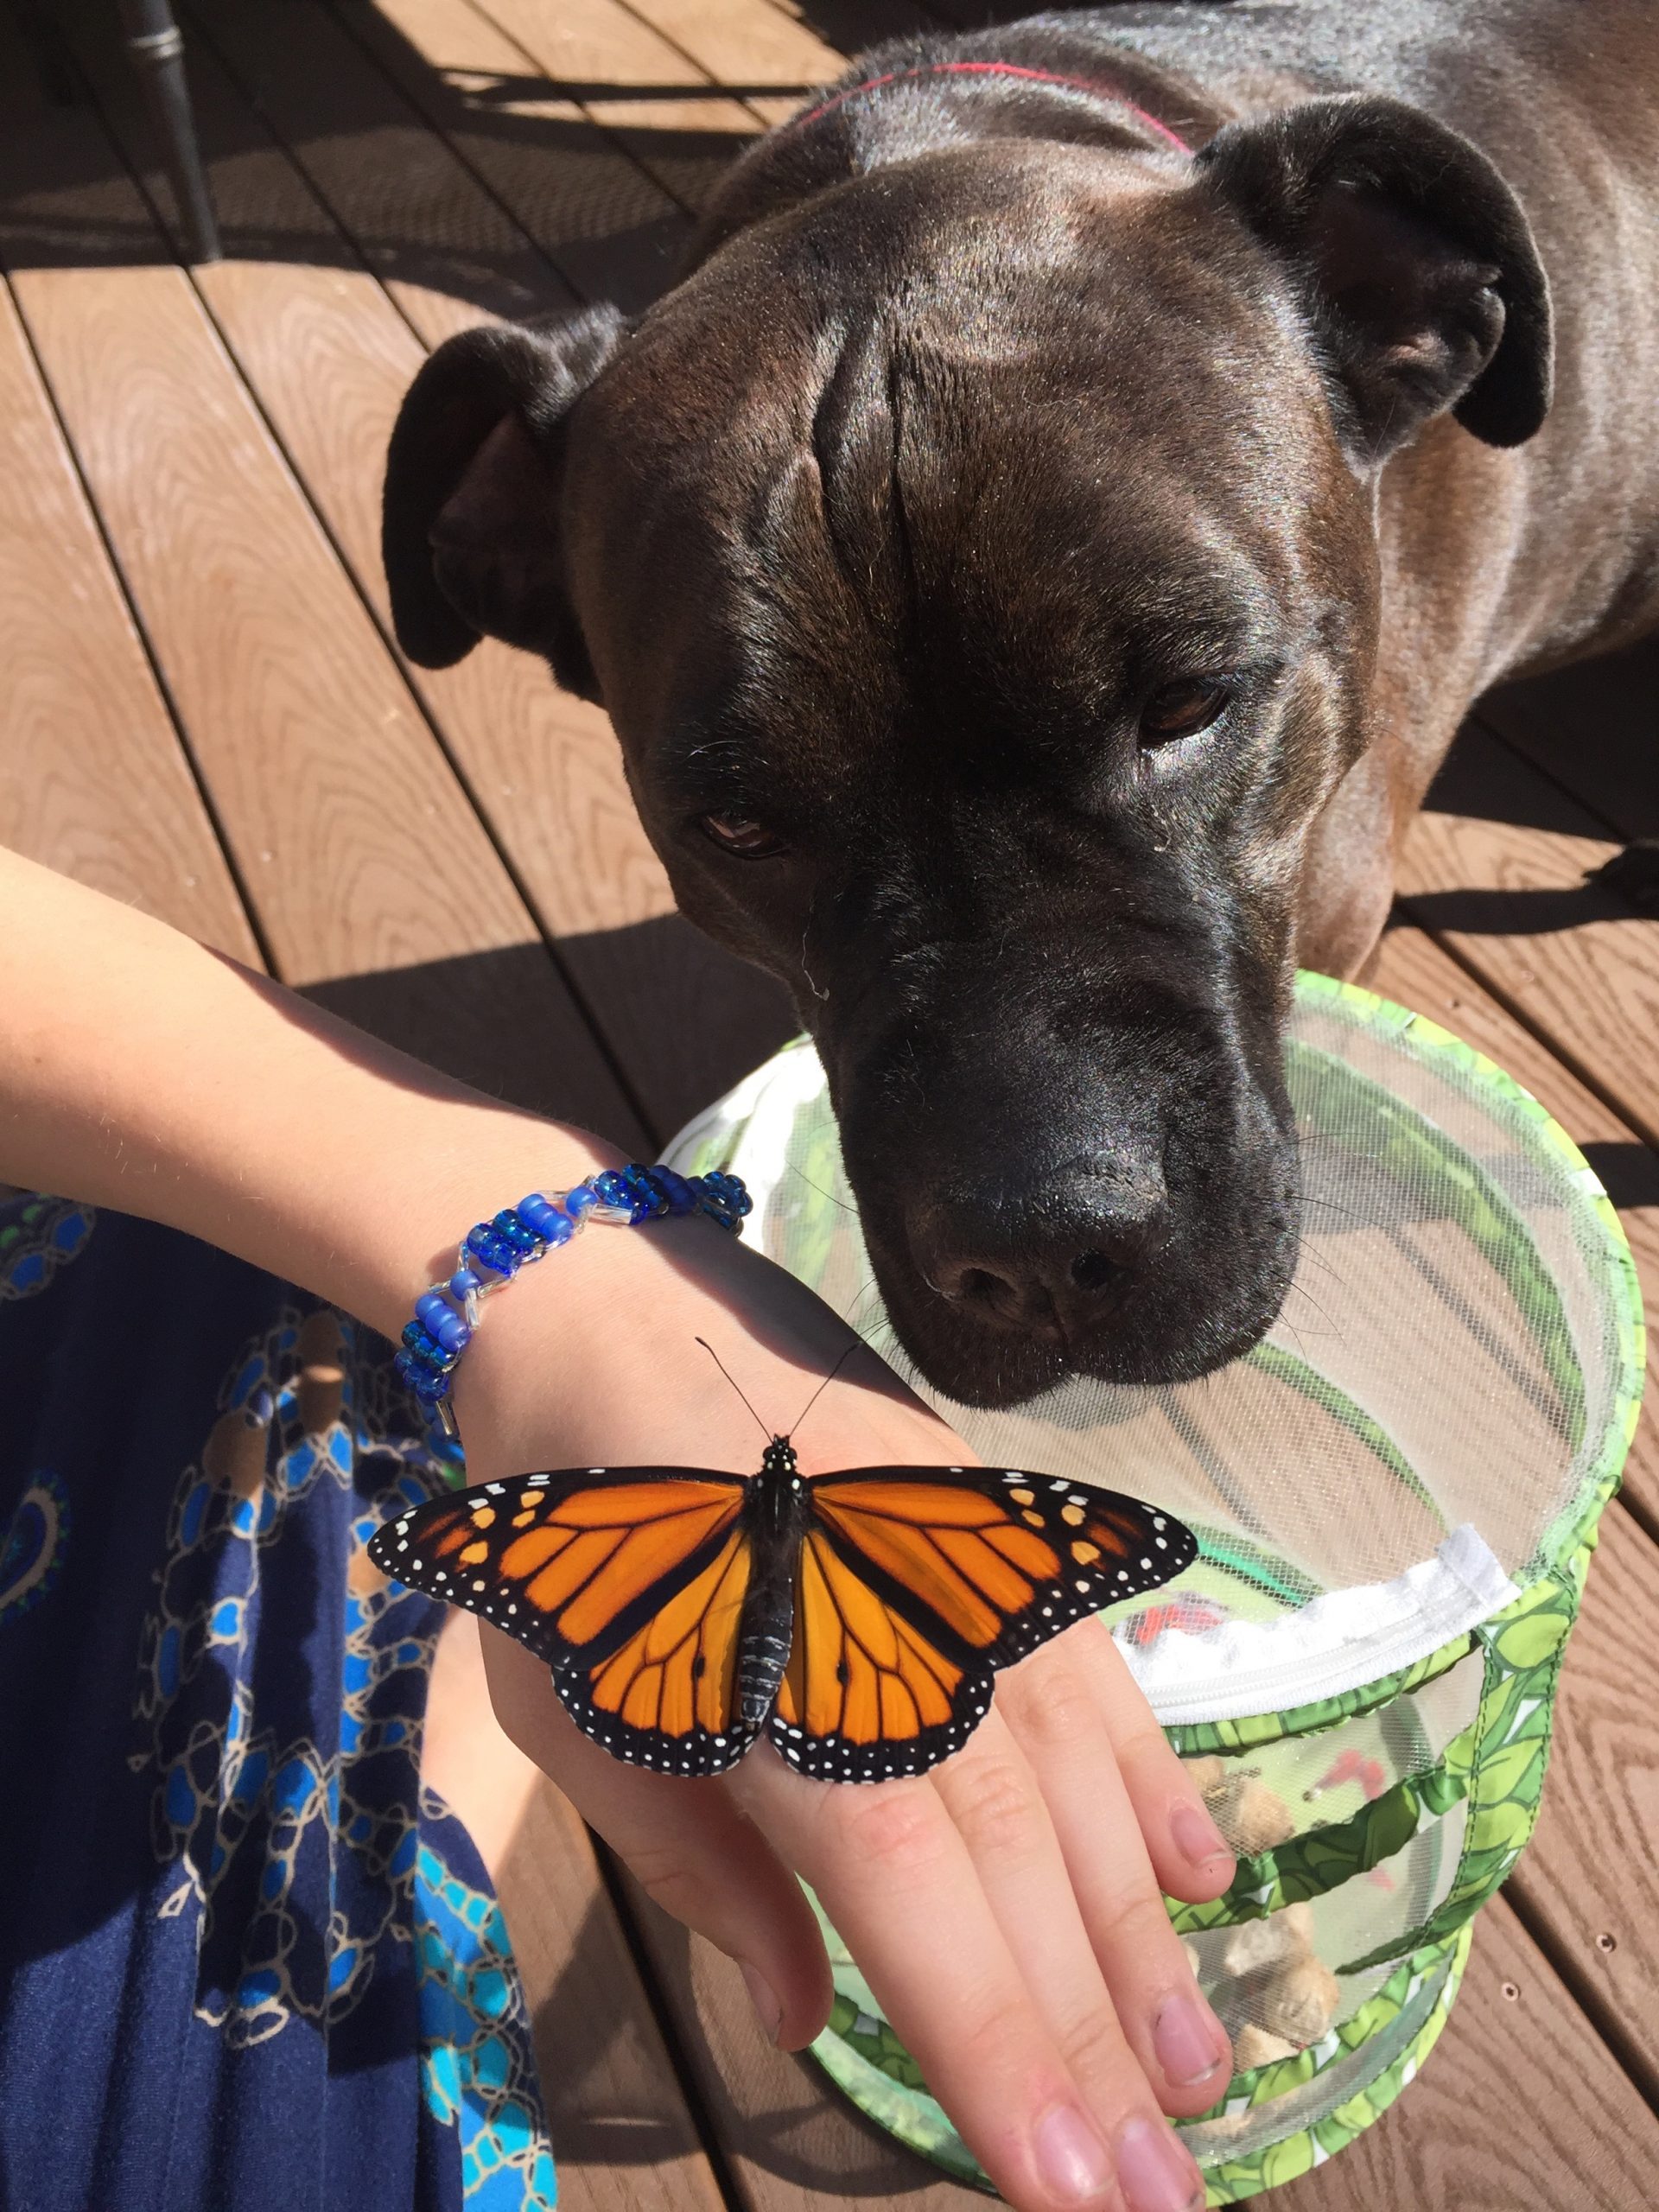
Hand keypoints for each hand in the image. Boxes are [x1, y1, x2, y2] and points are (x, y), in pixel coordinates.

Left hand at [455, 1215, 1234, 2211]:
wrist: (623, 1319)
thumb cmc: (579, 1547)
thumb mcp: (586, 1718)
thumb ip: (704, 1872)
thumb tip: (806, 2020)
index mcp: (774, 1694)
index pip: (913, 1902)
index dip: (999, 2046)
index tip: (1073, 2190)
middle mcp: (898, 1634)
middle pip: (1019, 1864)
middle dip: (1093, 2039)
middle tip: (1167, 2195)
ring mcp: (967, 1574)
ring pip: (1079, 1780)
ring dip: (1143, 1934)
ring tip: (1198, 2072)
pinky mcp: (1001, 1532)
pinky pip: (1095, 1671)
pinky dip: (1150, 1777)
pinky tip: (1198, 1874)